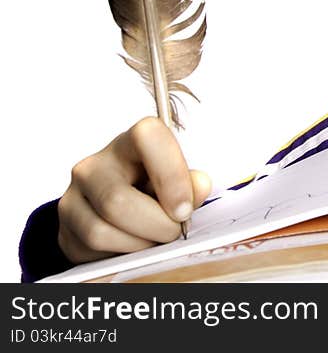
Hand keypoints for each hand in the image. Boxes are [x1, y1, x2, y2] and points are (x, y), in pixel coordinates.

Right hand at [57, 116, 212, 263]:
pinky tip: (133, 243)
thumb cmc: (152, 189)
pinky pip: (92, 248)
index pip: (148, 136)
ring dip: (139, 243)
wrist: (113, 208)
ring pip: (103, 231)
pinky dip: (122, 253)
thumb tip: (200, 185)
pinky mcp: (65, 225)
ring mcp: (73, 194)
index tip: (184, 209)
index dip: (170, 175)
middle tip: (174, 231)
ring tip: (154, 237)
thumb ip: (190, 185)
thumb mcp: (176, 182)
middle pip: (118, 201)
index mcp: (131, 143)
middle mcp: (95, 164)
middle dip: (155, 226)